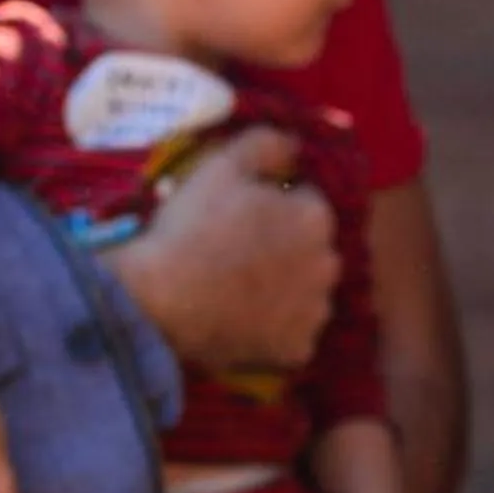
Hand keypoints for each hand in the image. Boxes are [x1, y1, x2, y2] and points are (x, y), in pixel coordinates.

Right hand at [103, 127, 336, 371]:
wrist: (163, 298)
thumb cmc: (193, 227)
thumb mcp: (221, 167)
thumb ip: (266, 145)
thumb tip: (294, 143)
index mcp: (316, 218)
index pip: (307, 203)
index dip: (275, 205)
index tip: (242, 214)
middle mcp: (330, 266)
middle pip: (313, 250)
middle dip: (288, 247)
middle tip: (239, 251)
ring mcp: (316, 313)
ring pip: (308, 293)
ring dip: (287, 289)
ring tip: (240, 287)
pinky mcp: (299, 350)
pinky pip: (293, 334)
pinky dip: (275, 328)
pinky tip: (244, 318)